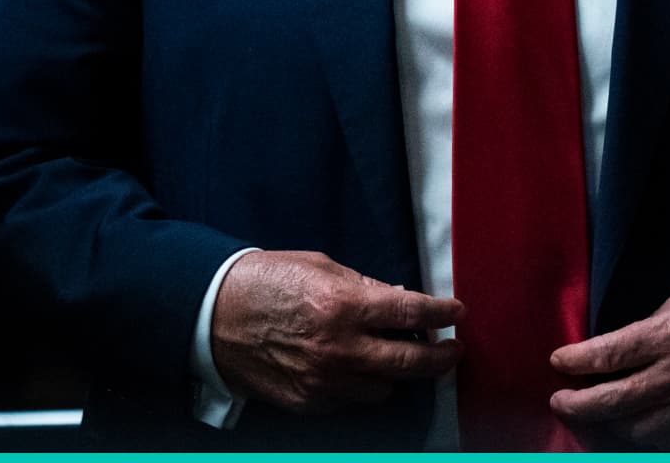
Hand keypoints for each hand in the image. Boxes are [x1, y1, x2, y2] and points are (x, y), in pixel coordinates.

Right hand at [211, 250, 463, 413]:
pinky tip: (355, 369)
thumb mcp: (321, 267)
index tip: (457, 313)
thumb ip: (364, 287)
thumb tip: (400, 301)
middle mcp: (339, 348)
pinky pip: (350, 401)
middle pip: (410, 362)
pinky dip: (359, 386)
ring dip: (395, 373)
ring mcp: (323, 381)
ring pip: (384, 388)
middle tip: (452, 350)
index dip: (441, 313)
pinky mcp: (308, 402)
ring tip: (396, 357)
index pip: (411, 313)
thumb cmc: (266, 281)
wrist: (213, 315)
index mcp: (344, 305)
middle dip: (440, 357)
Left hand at [548, 278, 669, 448]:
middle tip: (560, 402)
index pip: (605, 355)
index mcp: (666, 335)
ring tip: (591, 417)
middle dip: (577, 405)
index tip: (558, 361)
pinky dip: (642, 436)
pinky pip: (664, 441)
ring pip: (633, 430)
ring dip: (607, 425)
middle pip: (611, 401)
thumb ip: (643, 332)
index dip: (574, 361)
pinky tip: (630, 426)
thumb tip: (610, 353)